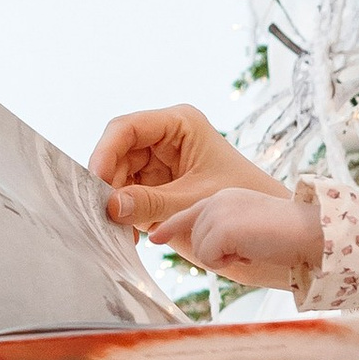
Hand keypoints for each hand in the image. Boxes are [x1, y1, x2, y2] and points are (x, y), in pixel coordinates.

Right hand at [89, 103, 288, 238]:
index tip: (95, 183)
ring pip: (120, 176)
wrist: (262, 230)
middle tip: (101, 213)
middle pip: (118, 153)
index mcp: (179, 124)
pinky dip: (126, 214)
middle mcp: (166, 137)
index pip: (127, 128)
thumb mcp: (190, 202)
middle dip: (110, 184)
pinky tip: (131, 236)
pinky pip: (130, 194)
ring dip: (116, 203)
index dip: (105, 152)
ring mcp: (160, 160)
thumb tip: (109, 205)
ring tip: (119, 230)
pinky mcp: (158, 184)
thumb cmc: (238, 205)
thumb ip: (148, 202)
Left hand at [169, 185, 325, 282]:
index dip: (171, 227)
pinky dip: (227, 263)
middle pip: (194, 239)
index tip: (156, 238)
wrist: (311, 232)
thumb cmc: (289, 236)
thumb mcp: (249, 229)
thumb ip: (224, 232)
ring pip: (199, 251)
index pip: (191, 213)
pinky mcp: (221, 227)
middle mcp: (217, 199)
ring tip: (252, 247)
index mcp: (226, 196)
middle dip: (217, 253)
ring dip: (224, 259)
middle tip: (250, 247)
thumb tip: (203, 250)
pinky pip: (208, 258)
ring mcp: (217, 211)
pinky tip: (250, 251)